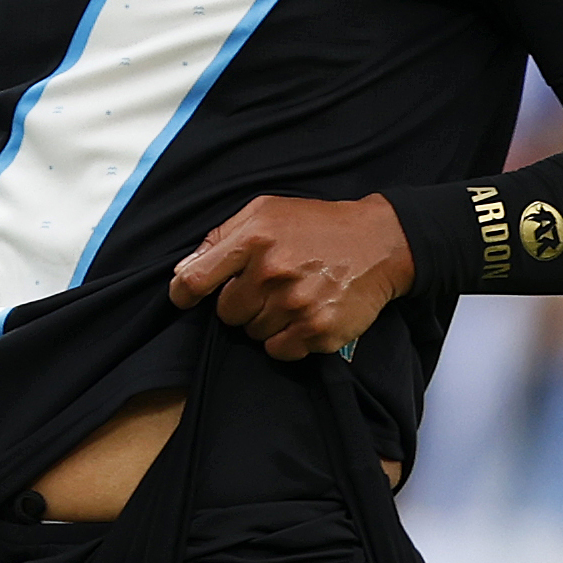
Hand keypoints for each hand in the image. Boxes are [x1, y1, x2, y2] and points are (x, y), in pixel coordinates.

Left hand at [169, 196, 413, 359]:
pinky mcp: (317, 330)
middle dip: (242, 302)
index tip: (186, 297)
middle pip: (226, 313)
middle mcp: (273, 271)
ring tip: (293, 296)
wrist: (379, 242)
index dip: (183, 293)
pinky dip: (287, 339)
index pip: (195, 280)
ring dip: (267, 321)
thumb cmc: (318, 226)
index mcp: (255, 238)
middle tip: (269, 286)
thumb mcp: (267, 211)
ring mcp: (296, 304)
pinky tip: (305, 314)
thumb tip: (183, 270)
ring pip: (253, 334)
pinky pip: (279, 351)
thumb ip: (221, 237)